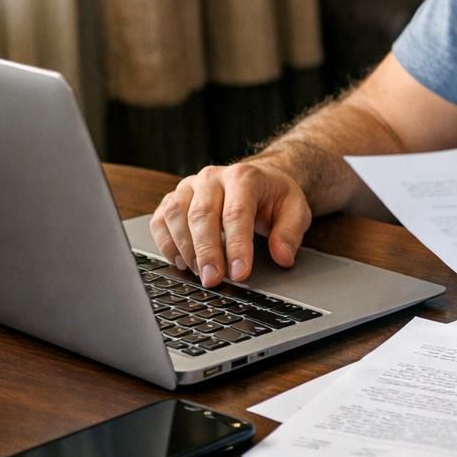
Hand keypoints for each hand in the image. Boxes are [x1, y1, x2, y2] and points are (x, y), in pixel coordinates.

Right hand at [149, 159, 311, 287]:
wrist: (260, 178)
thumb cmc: (274, 196)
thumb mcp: (295, 209)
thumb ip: (290, 233)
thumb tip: (283, 257)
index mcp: (244, 176)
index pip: (236, 213)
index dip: (237, 246)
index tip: (239, 273)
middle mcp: (213, 177)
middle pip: (202, 215)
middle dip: (206, 252)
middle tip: (213, 280)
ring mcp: (190, 186)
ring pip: (176, 215)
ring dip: (185, 249)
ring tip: (200, 273)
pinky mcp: (174, 198)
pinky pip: (160, 220)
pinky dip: (166, 244)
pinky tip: (181, 262)